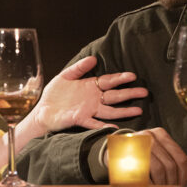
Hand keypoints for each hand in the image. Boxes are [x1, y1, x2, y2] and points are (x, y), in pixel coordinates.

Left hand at [30, 56, 147, 132]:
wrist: (42, 111)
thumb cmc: (54, 95)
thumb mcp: (65, 76)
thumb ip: (79, 67)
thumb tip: (94, 58)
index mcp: (90, 87)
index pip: (109, 82)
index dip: (120, 78)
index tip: (133, 76)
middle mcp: (93, 99)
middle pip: (115, 96)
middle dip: (129, 94)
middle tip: (144, 92)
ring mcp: (88, 110)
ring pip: (109, 111)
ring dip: (123, 111)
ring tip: (138, 110)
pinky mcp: (80, 119)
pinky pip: (93, 124)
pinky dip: (103, 126)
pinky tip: (113, 128)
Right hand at [105, 127, 186, 185]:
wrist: (113, 149)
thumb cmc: (139, 151)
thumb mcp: (159, 149)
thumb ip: (175, 155)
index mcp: (160, 134)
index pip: (179, 156)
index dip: (183, 175)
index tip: (183, 185)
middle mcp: (149, 136)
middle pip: (170, 164)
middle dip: (173, 182)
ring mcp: (137, 145)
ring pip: (159, 169)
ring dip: (162, 185)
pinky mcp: (126, 156)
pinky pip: (143, 174)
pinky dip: (149, 185)